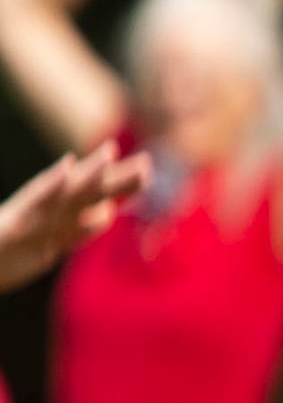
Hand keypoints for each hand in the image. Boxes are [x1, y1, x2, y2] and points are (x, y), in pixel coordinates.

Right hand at [0, 143, 151, 292]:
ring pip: (67, 192)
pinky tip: (65, 166)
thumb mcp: (54, 241)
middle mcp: (51, 210)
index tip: (147, 168)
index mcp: (62, 215)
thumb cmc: (14, 250)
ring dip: (89, 173)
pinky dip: (52, 184)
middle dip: (117, 178)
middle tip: (147, 163)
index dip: (121, 181)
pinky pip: (36, 200)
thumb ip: (80, 227)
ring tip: (109, 152)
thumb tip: (105, 212)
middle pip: (90, 192)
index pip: (96, 196)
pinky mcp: (14, 221)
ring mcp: (33, 214)